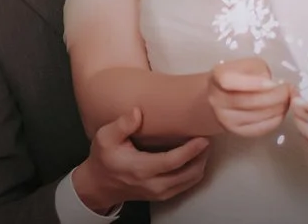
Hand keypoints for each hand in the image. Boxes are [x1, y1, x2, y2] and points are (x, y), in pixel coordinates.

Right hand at [70, 108, 212, 211]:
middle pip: (189, 172)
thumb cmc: (104, 159)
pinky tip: (195, 157)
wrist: (101, 184)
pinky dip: (195, 171)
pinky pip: (188, 184)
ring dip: (201, 163)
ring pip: (192, 180)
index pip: (173, 161)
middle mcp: (153, 184)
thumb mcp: (105, 138)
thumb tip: (138, 112)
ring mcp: (161, 192)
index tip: (203, 138)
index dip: (191, 150)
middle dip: (202, 155)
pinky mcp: (165, 195)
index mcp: (140, 169)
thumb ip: (121, 125)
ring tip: (203, 146)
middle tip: (207, 138)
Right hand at [208, 57, 293, 136]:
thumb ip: (259, 71)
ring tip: (287, 100)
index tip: (274, 83)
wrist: (220, 98)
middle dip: (275, 96)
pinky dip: (276, 119)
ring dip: (279, 108)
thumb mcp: (247, 65)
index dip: (254, 83)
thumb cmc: (239, 77)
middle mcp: (217, 100)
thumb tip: (274, 86)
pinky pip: (261, 128)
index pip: (229, 81)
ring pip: (257, 116)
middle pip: (248, 101)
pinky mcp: (237, 131)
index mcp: (218, 77)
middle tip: (289, 91)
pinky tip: (281, 111)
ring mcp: (226, 118)